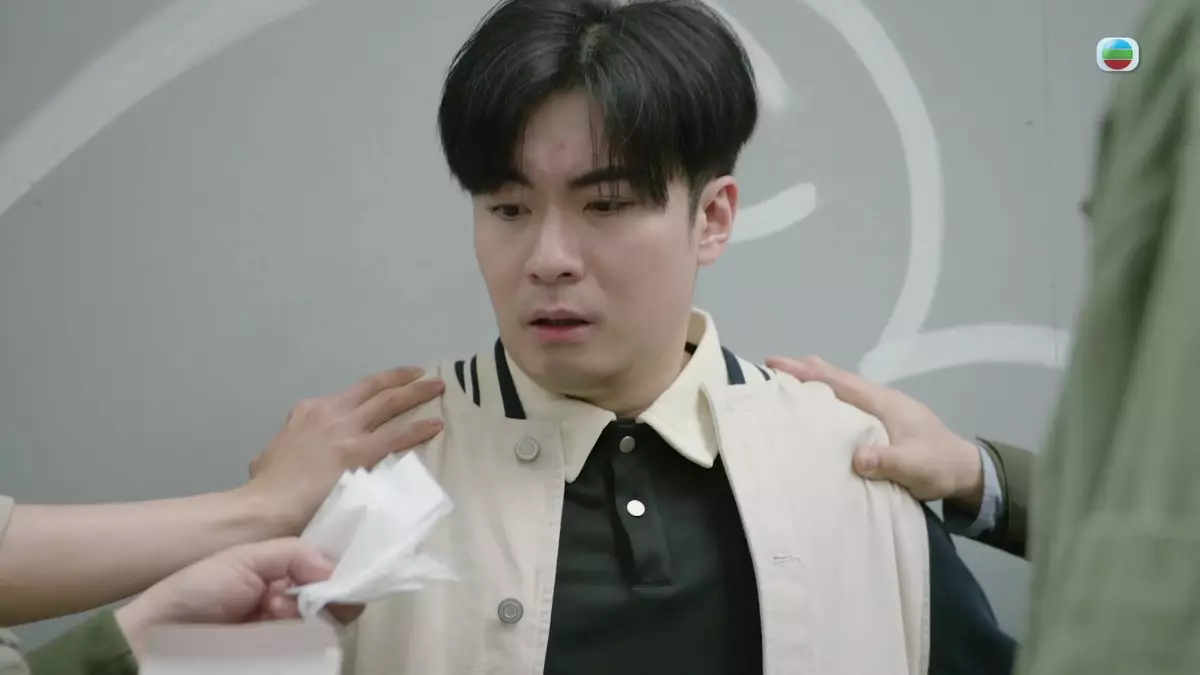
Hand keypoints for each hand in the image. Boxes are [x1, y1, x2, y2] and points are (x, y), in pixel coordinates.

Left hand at [114, 538, 357, 659]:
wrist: (156, 641)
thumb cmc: (197, 593)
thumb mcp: (242, 558)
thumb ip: (293, 554)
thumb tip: (336, 569)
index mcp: (286, 579)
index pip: (332, 574)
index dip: (341, 574)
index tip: (334, 578)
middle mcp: (293, 609)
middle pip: (338, 604)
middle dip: (325, 598)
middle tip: (291, 600)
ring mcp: (288, 642)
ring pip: (326, 633)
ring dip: (309, 623)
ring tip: (273, 618)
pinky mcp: (281, 662)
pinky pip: (308, 657)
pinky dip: (303, 650)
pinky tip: (276, 639)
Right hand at [243, 366, 444, 531]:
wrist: (268, 504)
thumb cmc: (268, 486)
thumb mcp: (271, 453)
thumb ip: (290, 446)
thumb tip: (291, 454)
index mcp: (309, 410)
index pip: (348, 395)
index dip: (372, 389)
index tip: (386, 387)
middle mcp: (331, 412)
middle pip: (374, 388)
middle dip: (401, 378)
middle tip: (422, 373)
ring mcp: (347, 430)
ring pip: (390, 402)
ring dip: (417, 393)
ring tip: (437, 387)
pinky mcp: (361, 452)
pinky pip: (398, 435)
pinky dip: (419, 428)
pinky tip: (435, 425)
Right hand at [766, 356, 983, 511]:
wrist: (966, 471)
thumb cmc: (939, 466)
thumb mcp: (915, 467)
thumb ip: (888, 462)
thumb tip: (857, 458)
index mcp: (884, 403)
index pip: (839, 383)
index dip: (808, 373)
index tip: (776, 363)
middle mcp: (881, 399)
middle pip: (838, 378)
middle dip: (806, 370)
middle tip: (773, 364)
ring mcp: (884, 408)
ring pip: (843, 388)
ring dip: (817, 382)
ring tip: (790, 381)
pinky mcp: (885, 421)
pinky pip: (849, 401)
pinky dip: (830, 396)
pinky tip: (821, 406)